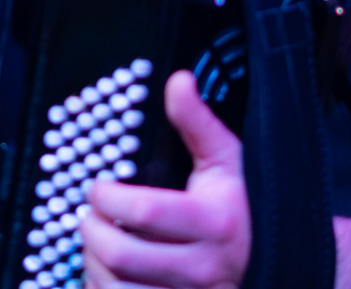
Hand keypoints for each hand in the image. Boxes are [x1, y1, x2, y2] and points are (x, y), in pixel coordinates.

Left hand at [80, 70, 249, 288]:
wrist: (261, 265)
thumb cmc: (235, 210)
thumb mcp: (226, 162)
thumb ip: (197, 122)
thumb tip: (179, 81)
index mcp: (215, 224)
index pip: (145, 211)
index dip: (107, 197)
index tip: (98, 187)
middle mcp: (204, 269)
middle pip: (121, 254)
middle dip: (91, 231)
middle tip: (89, 216)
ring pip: (116, 288)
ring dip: (93, 263)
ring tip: (98, 243)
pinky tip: (110, 273)